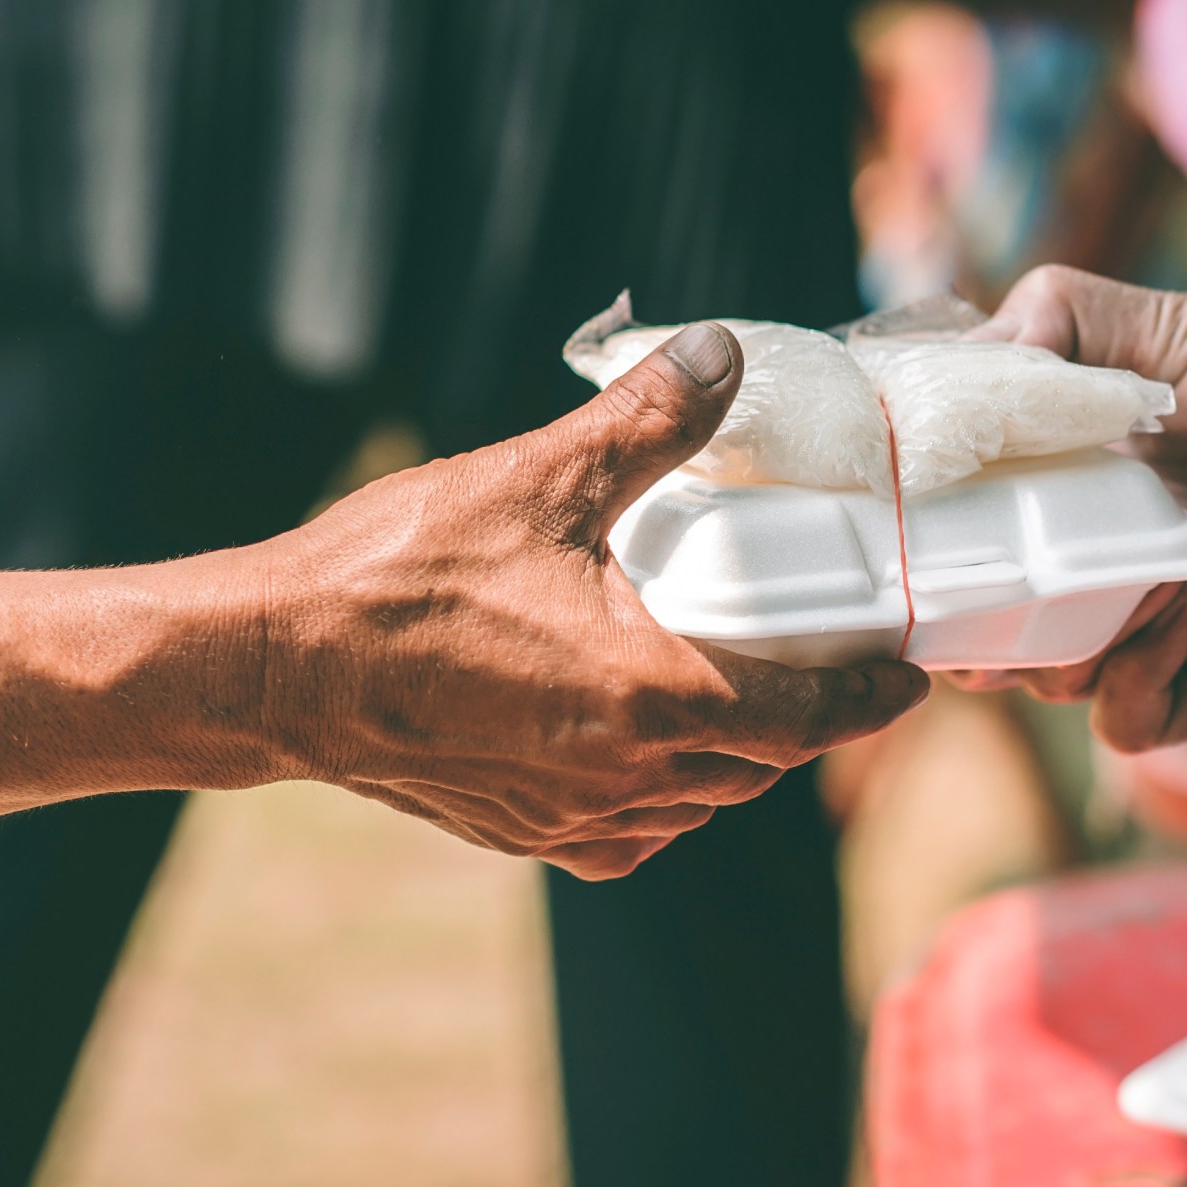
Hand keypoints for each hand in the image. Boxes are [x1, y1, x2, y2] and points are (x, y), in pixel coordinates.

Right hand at [253, 323, 929, 878]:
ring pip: (696, 802)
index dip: (871, 701)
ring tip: (741, 688)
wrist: (275, 669)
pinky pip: (627, 830)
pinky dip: (660, 792)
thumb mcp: (536, 479)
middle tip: (829, 662)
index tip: (911, 678)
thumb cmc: (397, 577)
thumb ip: (647, 421)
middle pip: (759, 764)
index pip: (807, 719)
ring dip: (732, 755)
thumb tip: (726, 353)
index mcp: (649, 696)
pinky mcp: (520, 833)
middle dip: (807, 720)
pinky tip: (644, 743)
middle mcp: (624, 775)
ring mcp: (570, 816)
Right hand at [957, 266, 1186, 751]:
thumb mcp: (1145, 324)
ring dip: (1058, 633)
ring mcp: (1156, 632)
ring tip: (1111, 558)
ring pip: (1051, 682)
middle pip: (990, 635)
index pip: (967, 548)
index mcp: (1070, 497)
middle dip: (964, 620)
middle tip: (965, 573)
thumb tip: (962, 368)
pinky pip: (1131, 721)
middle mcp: (1103, 572)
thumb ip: (1045, 324)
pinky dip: (1131, 674)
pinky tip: (1171, 601)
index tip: (897, 526)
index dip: (927, 551)